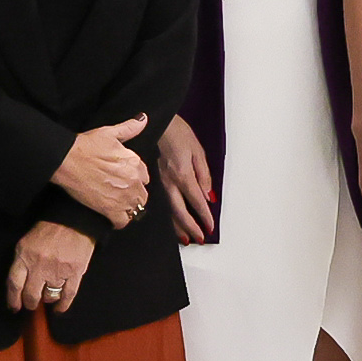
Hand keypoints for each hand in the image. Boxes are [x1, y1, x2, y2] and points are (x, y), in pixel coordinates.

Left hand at [7, 219, 95, 316]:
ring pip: (49, 296)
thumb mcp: (26, 242)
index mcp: (24, 256)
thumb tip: (19, 284)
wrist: (73, 219)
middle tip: (31, 304)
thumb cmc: (49, 229)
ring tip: (46, 299)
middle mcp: (39, 265)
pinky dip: (63, 305)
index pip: (14, 284)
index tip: (14, 307)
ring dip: (46, 300)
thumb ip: (21, 261)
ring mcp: (58, 270)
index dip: (13, 299)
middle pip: (31, 294)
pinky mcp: (75, 273)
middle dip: (30, 303)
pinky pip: (68, 295)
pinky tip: (59, 309)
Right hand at [53, 118, 150, 227]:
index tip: (126, 179)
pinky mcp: (110, 210)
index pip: (145, 176)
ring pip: (136, 208)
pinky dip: (120, 221)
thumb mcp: (109, 133)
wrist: (67, 160)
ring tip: (117, 205)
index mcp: (135, 163)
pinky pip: (123, 221)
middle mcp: (133, 181)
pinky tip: (113, 217)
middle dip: (134, 194)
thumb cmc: (86, 145)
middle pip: (143, 194)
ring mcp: (123, 197)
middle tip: (120, 193)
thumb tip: (143, 119)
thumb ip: (129, 128)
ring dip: (129, 208)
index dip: (136, 178)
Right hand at [157, 114, 218, 244]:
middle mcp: (168, 181)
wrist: (155, 121)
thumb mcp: (197, 150)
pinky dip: (166, 216)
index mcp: (182, 174)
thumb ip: (204, 174)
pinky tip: (169, 223)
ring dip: (177, 227)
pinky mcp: (151, 180)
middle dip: (191, 227)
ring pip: (167, 210)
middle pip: (180, 211)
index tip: (210, 227)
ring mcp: (157, 182)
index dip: (204, 216)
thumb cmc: (176, 132)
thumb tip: (208, 195)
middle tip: (199, 239)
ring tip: (185, 238)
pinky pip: (159, 203)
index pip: (196, 201)